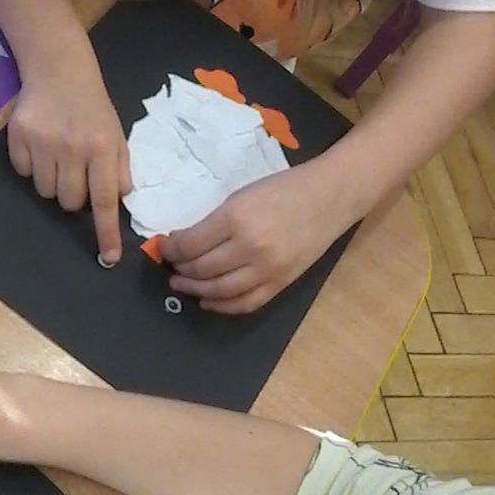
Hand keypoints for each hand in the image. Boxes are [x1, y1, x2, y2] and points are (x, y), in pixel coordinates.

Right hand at [8, 60, 129, 263]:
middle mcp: (72, 147)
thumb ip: (119, 168)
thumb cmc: (92, 107)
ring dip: (53, 181)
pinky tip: (39, 144)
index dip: (106, 232)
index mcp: (102, 148)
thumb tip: (118, 201)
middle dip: (74, 196)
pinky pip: (23, 173)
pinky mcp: (17, 137)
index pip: (105, 200)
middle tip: (77, 172)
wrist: (59, 69)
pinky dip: (31, 166)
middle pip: (69, 202)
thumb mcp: (115, 134)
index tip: (109, 257)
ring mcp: (42, 142)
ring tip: (58, 155)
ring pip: (45, 191)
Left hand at [163, 159, 349, 314]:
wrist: (329, 196)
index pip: (190, 244)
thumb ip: (214, 221)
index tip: (165, 247)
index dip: (171, 249)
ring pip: (219, 290)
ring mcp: (267, 269)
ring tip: (182, 285)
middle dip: (180, 270)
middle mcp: (250, 247)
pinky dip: (223, 306)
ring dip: (195, 290)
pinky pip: (246, 303)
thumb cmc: (283, 189)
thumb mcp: (241, 195)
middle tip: (171, 267)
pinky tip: (208, 300)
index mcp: (236, 218)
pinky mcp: (281, 283)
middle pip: (201, 269)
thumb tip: (183, 242)